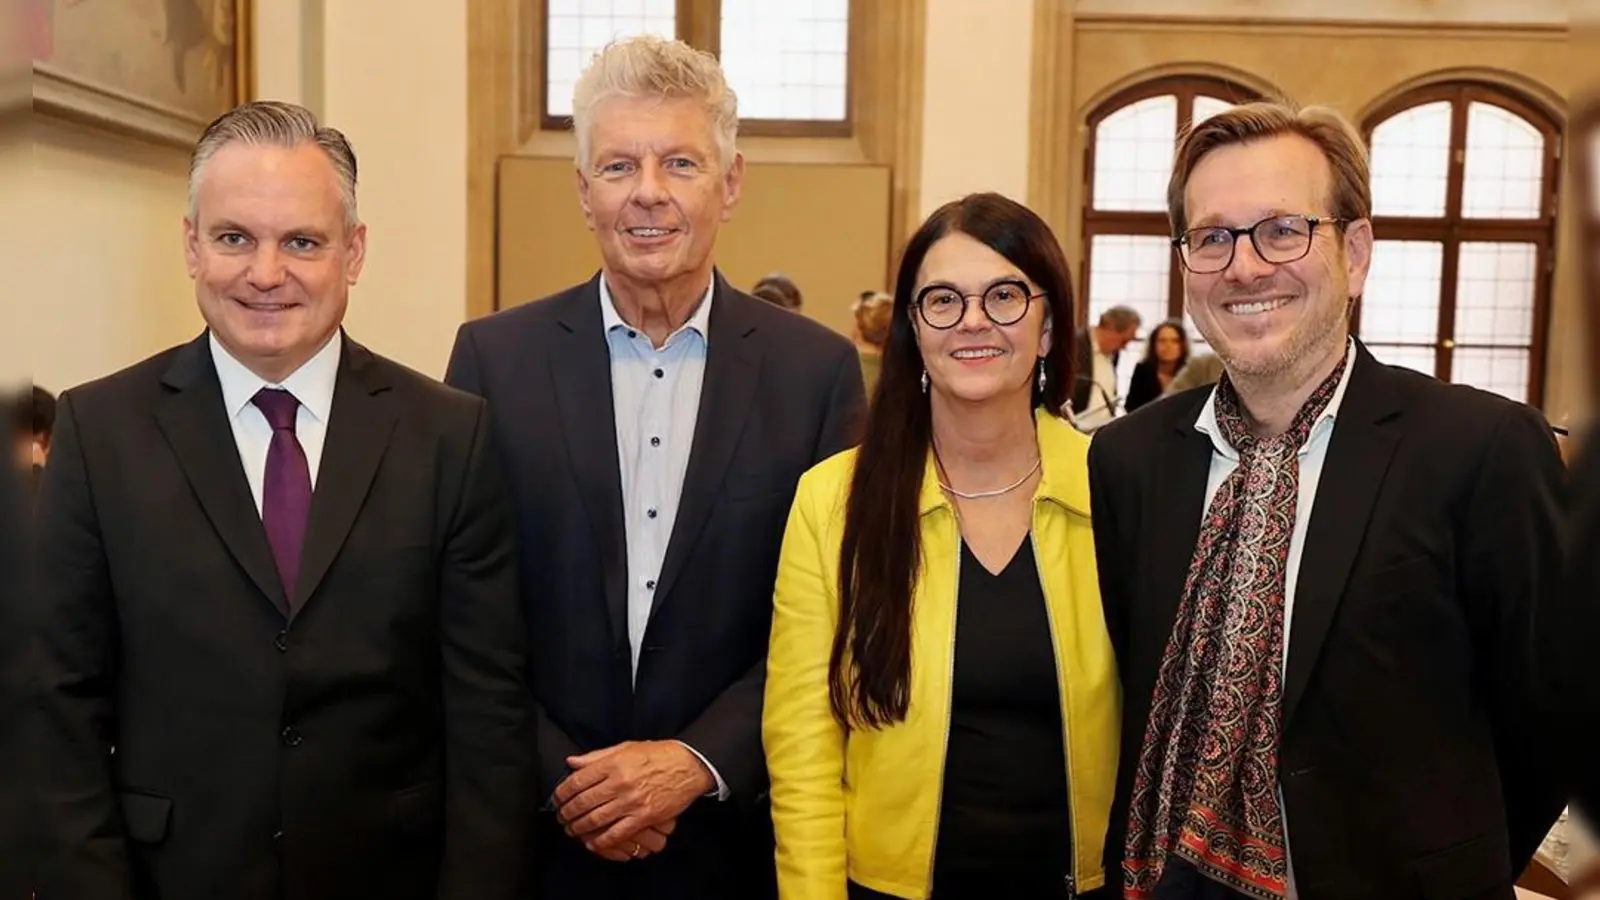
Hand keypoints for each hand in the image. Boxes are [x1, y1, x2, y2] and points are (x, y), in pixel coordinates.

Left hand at [554, 740, 713, 854]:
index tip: (557, 798)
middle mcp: (620, 782)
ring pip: (595, 819)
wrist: (689, 766)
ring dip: (578, 827)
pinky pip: (617, 833)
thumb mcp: (626, 747)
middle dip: (566, 813)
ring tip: (572, 829)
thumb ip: (597, 756)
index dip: (562, 792)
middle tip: (561, 816)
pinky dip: (601, 840)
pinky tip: (593, 841)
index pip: (577, 781)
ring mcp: (632, 801)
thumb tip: (572, 762)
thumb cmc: (659, 755)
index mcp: (614, 763)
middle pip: (582, 802)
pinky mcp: (644, 816)